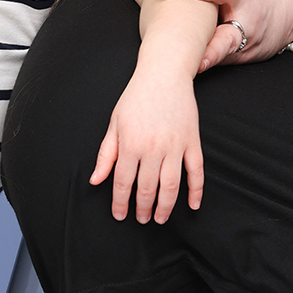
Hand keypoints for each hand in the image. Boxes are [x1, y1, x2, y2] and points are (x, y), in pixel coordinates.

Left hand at [90, 59, 203, 222]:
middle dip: (143, 208)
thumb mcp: (114, 123)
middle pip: (147, 188)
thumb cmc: (135, 98)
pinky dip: (196, 191)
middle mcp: (152, 148)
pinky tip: (193, 205)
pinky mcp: (192, 141)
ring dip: (166, 206)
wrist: (163, 74)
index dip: (121, 203)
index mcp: (130, 144)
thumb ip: (106, 154)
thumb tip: (96, 180)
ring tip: (161, 218)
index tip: (120, 215)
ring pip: (171, 185)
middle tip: (142, 219)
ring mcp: (175, 145)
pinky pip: (196, 171)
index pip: (124, 183)